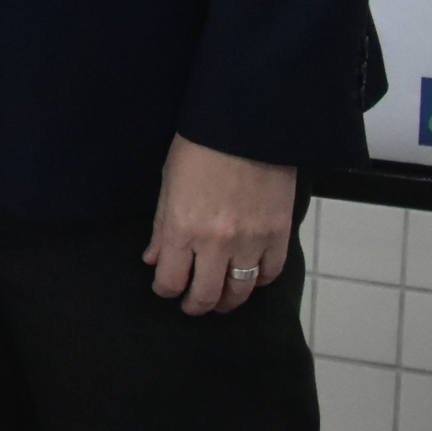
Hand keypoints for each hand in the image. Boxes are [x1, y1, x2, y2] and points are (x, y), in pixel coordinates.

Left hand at [143, 132, 296, 315]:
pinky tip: (250, 277)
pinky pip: (270, 273)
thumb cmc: (200, 147)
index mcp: (181, 227)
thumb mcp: (169, 184)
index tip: (166, 288)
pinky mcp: (278, 234)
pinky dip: (259, 280)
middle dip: (195, 305)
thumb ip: (161, 227)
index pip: (170, 280)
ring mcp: (250, 241)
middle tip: (193, 305)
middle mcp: (215, 242)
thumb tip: (153, 258)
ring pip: (239, 292)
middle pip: (204, 295)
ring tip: (221, 299)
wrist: (246, 124)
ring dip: (227, 301)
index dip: (165, 290)